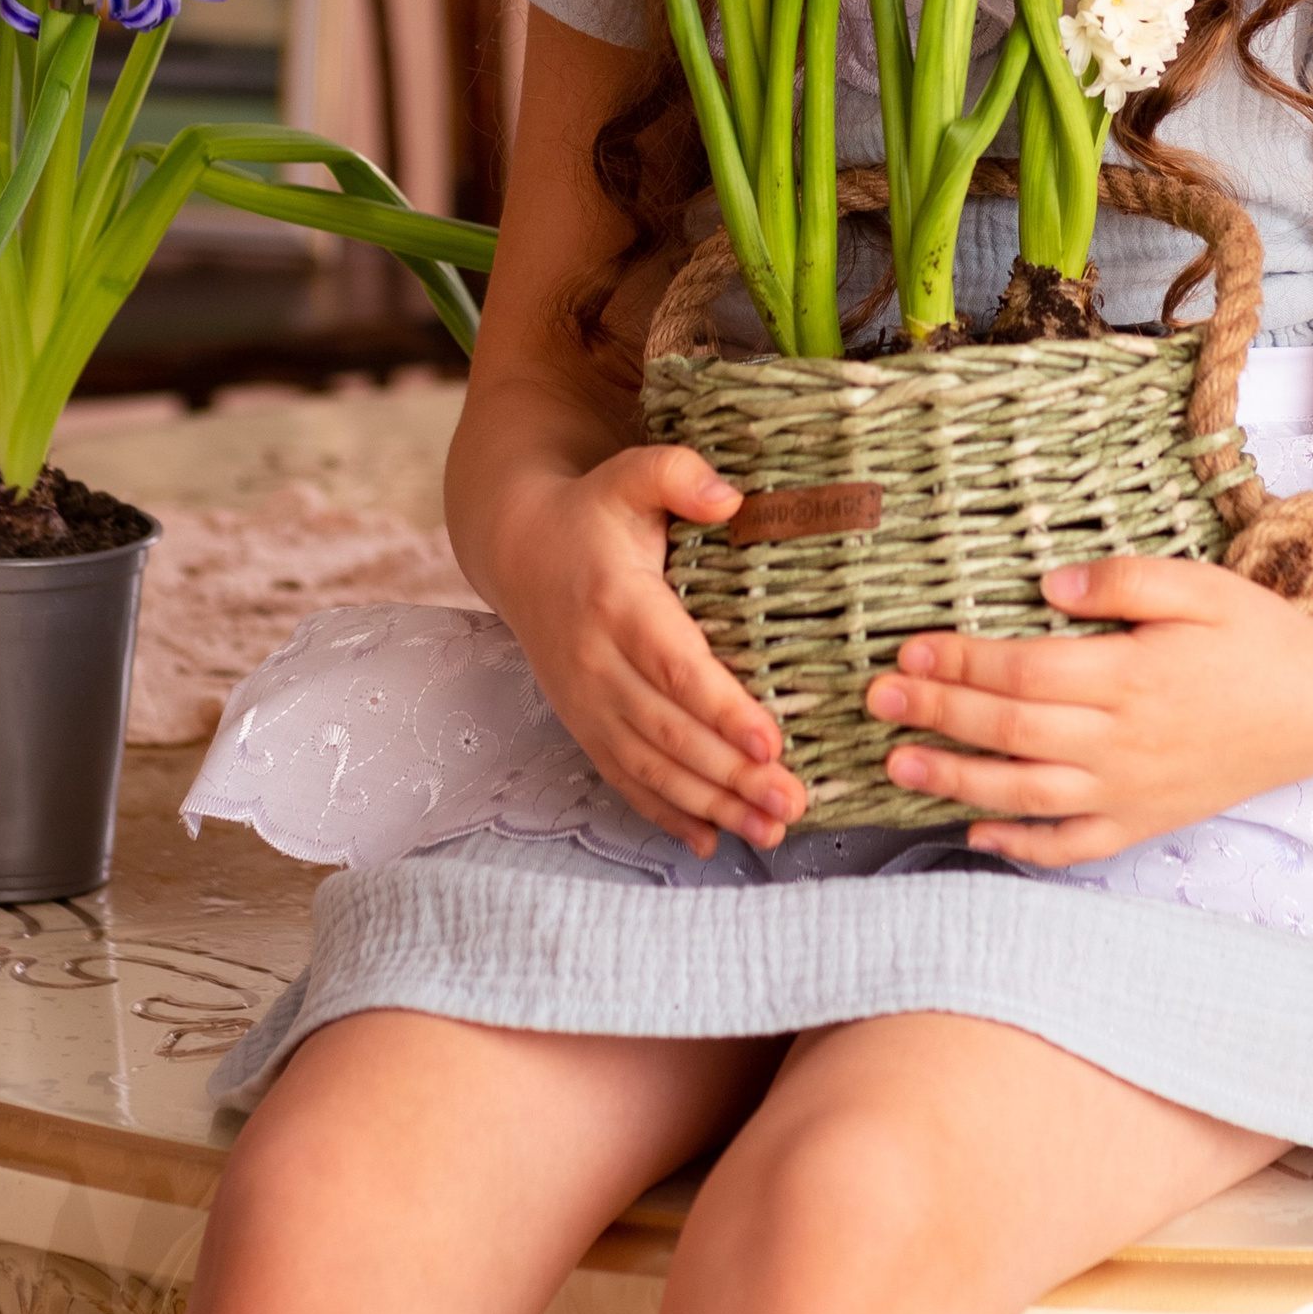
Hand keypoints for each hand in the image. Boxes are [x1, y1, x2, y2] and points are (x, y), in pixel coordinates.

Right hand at [482, 446, 805, 859]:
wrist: (520, 547)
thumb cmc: (594, 511)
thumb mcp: (631, 474)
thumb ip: (678, 473)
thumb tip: (731, 498)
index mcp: (617, 602)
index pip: (674, 666)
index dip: (722, 709)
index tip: (772, 743)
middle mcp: (596, 661)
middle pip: (669, 731)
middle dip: (732, 774)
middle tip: (792, 803)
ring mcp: (585, 700)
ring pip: (650, 767)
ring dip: (711, 804)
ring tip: (771, 830)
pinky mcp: (582, 723)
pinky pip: (623, 779)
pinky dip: (666, 814)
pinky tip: (712, 841)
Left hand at [863, 555, 1312, 864]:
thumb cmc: (1258, 636)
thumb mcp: (1198, 585)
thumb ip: (1123, 580)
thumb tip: (1050, 583)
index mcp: (1131, 677)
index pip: (1024, 672)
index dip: (961, 662)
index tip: (909, 650)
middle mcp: (1123, 742)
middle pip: (1012, 732)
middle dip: (938, 715)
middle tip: (877, 700)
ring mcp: (1133, 791)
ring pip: (1027, 794)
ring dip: (957, 781)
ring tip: (898, 765)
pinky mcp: (1147, 821)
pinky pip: (1074, 845)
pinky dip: (1022, 846)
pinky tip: (976, 833)